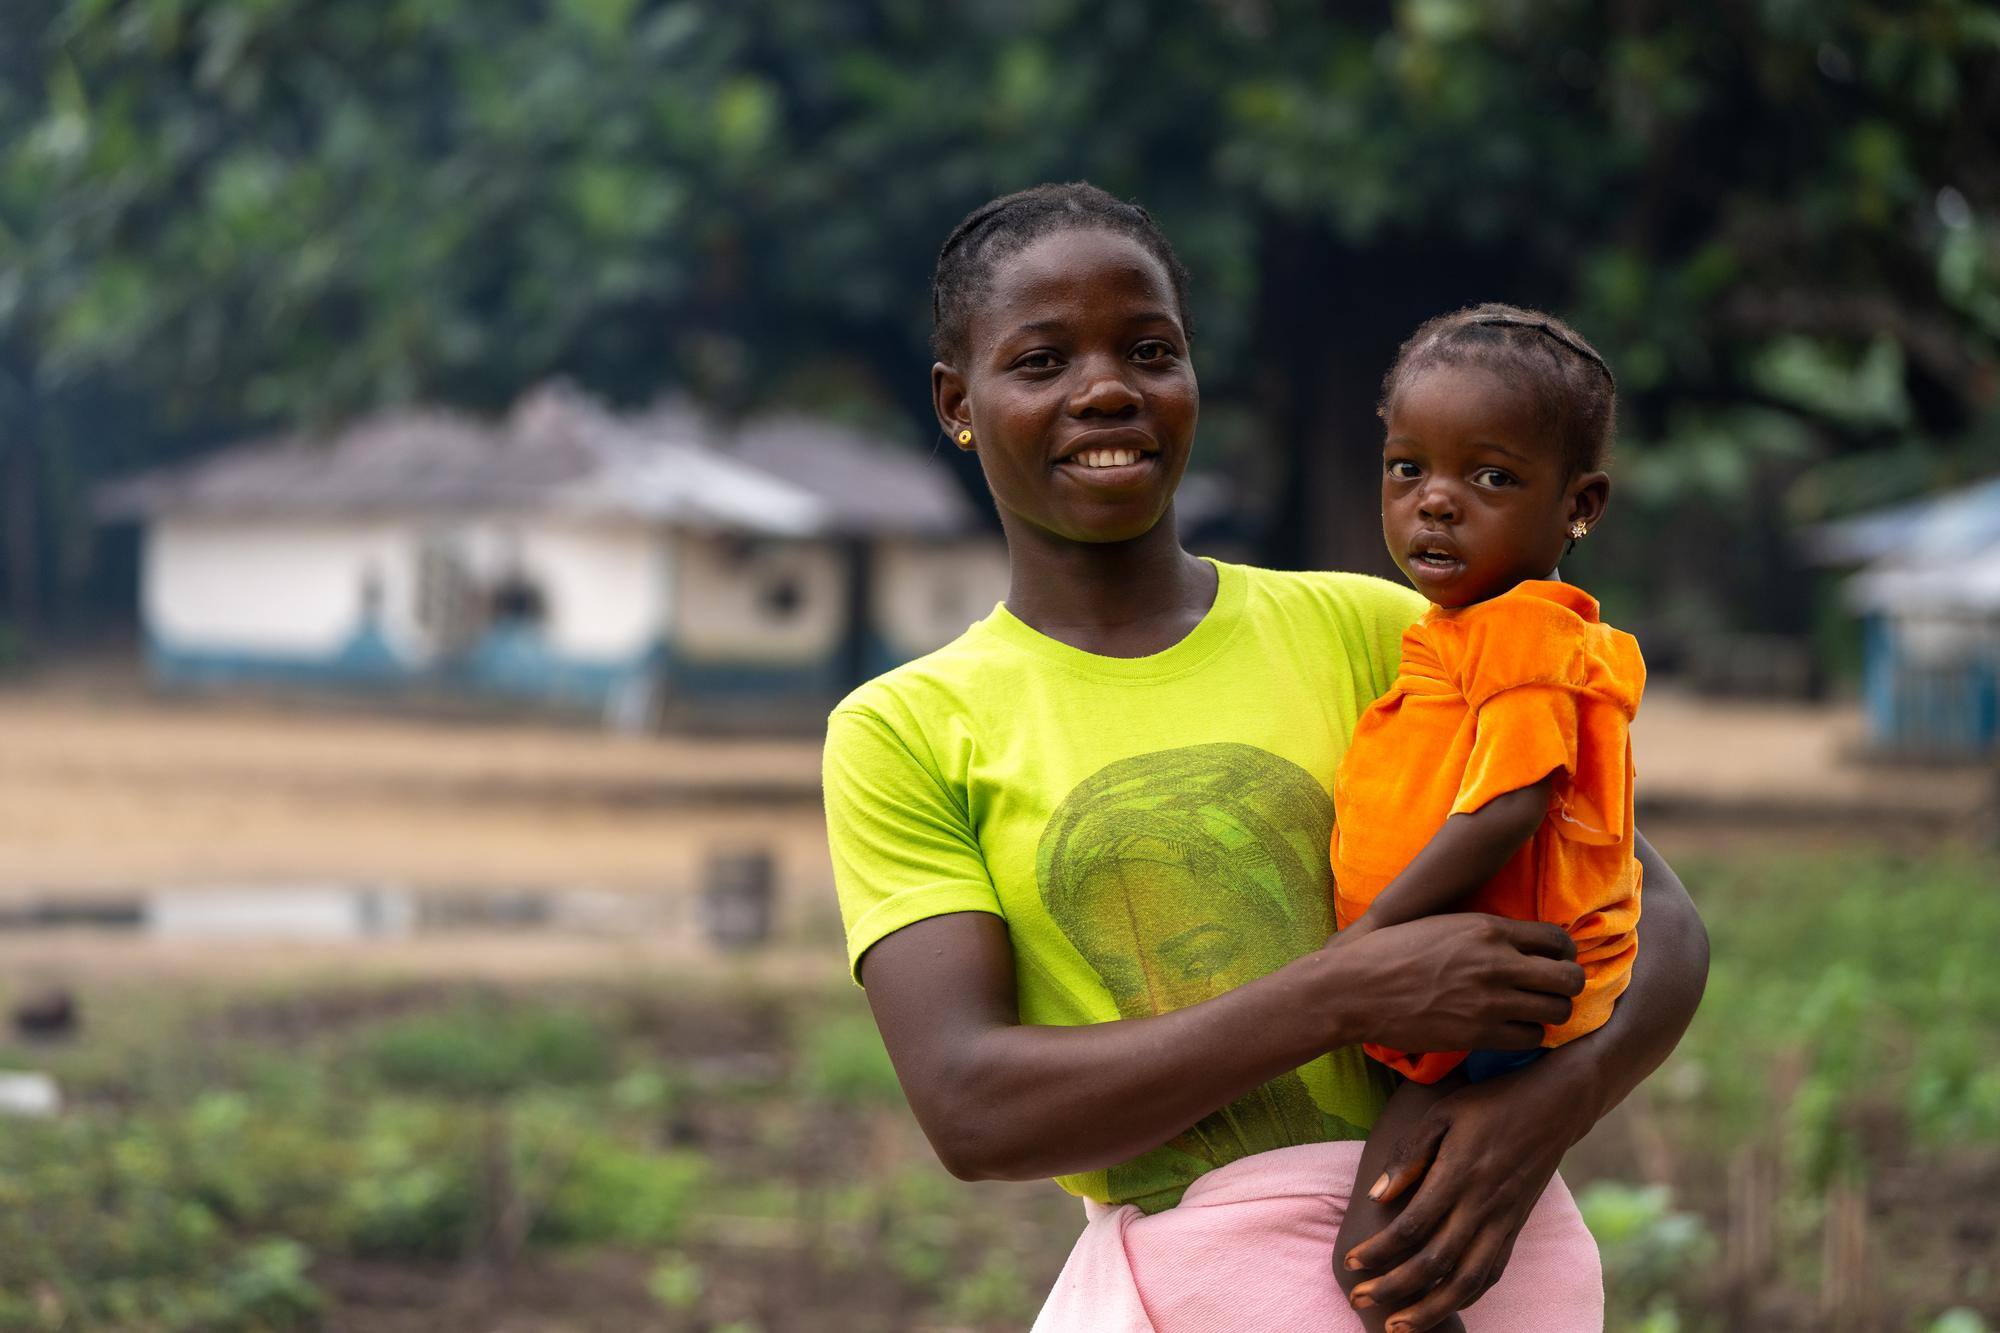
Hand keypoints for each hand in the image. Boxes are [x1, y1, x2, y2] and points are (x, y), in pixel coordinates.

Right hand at [1324, 913, 1582, 1054]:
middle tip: (1550, 989)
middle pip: (1569, 977)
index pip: (1557, 939)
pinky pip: (1530, 1038)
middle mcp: (1496, 962)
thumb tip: (1518, 943)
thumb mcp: (1443, 924)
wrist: (1356, 988)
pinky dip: (1527, 1035)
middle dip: (1567, 984)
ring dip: (1549, 1012)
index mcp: (1487, 928)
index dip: (1563, 953)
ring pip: (1556, 1011)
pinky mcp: (1478, 1033)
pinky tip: (1512, 1029)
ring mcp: (1489, 1000)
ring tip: (1533, 1012)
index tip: (1552, 961)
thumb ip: (1484, 932)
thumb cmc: (1391, 951)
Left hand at [1342, 1062, 1596, 1329]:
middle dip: (1394, 1288)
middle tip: (1359, 1301)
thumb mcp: (1443, 1113)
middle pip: (1435, 1263)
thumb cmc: (1490, 1104)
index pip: (1412, 1226)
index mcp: (1460, 1174)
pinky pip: (1491, 1273)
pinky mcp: (1517, 1228)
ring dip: (1431, 1309)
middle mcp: (1484, 1205)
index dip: (1379, 1251)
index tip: (1351, 1263)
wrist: (1556, 1106)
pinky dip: (1466, 1297)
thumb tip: (1378, 1195)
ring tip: (1398, 1326)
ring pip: (1467, 1281)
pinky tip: (1441, 1306)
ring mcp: (1505, 1221)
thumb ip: (1410, 1153)